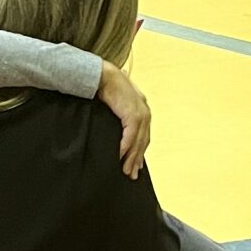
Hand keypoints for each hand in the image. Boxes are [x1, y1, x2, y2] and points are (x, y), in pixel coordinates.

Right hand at [97, 62, 151, 178]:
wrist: (104, 76)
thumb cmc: (109, 88)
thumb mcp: (118, 104)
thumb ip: (121, 115)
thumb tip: (117, 128)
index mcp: (143, 110)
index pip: (143, 136)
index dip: (140, 151)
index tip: (136, 165)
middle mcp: (145, 113)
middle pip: (143, 142)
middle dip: (137, 159)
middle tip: (132, 174)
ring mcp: (141, 114)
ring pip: (138, 142)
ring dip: (131, 158)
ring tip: (126, 171)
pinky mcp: (132, 115)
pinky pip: (130, 137)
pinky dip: (125, 148)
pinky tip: (119, 157)